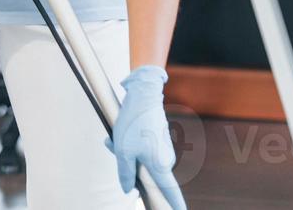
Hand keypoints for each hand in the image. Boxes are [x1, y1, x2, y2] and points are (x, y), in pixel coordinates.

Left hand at [107, 65, 185, 209]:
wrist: (144, 95)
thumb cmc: (134, 123)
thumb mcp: (123, 150)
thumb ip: (125, 174)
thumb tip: (128, 188)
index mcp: (160, 166)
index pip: (170, 192)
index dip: (175, 205)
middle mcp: (165, 160)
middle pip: (147, 176)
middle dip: (130, 168)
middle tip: (117, 148)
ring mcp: (163, 150)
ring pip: (142, 162)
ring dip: (127, 153)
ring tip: (119, 137)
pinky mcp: (158, 141)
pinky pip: (142, 151)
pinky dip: (130, 145)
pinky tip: (123, 131)